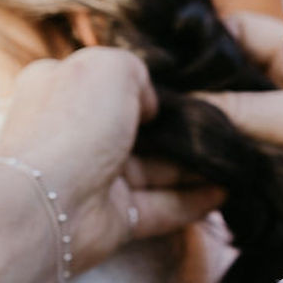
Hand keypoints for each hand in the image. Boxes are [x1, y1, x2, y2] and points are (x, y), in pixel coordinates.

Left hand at [0, 48, 224, 275]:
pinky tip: (225, 190)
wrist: (47, 204)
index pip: (107, 80)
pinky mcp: (113, 215)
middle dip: (176, 127)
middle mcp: (76, 131)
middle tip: (222, 122)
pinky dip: (192, 200)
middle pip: (136, 127)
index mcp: (62, 88)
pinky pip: (160, 205)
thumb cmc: (74, 124)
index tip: (185, 86)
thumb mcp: (108, 66)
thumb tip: (151, 104)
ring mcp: (94, 176)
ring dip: (194, 164)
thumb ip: (136, 70)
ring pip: (155, 167)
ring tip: (234, 155)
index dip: (142, 83)